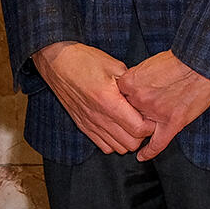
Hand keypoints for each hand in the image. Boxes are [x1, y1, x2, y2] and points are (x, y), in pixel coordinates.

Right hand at [32, 41, 149, 154]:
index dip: (150, 124)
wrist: (57, 62)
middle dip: (142, 134)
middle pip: (131, 143)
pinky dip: (114, 142)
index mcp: (109, 101)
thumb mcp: (113, 65)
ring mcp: (90, 123)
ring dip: (128, 139)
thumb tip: (146, 97)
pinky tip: (116, 127)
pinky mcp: (82, 126)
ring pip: (118, 148)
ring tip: (130, 124)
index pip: (139, 128)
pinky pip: (103, 146)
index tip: (151, 114)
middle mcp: (99, 117)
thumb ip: (131, 85)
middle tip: (143, 119)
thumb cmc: (84, 60)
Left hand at [117, 51, 209, 161]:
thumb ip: (136, 79)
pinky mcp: (172, 123)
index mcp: (130, 83)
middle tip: (135, 112)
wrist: (201, 63)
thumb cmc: (178, 60)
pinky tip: (141, 157)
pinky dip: (149, 152)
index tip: (122, 103)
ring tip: (136, 132)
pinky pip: (157, 143)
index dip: (121, 101)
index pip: (116, 98)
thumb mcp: (147, 64)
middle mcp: (139, 99)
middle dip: (130, 113)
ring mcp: (155, 113)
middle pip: (126, 113)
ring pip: (139, 128)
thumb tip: (130, 88)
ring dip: (139, 129)